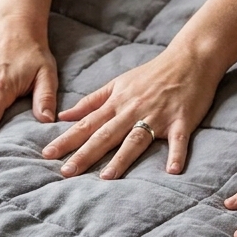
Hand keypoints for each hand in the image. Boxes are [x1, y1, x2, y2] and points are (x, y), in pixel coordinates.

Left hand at [41, 47, 221, 178]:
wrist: (189, 58)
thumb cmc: (152, 73)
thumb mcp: (118, 83)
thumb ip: (91, 101)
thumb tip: (64, 115)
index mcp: (117, 103)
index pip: (87, 124)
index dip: (66, 139)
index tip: (48, 154)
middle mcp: (133, 110)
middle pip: (105, 135)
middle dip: (85, 154)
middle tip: (66, 172)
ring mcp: (157, 115)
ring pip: (135, 139)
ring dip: (121, 159)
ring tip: (106, 177)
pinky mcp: (181, 120)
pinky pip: (178, 140)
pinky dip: (176, 155)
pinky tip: (172, 171)